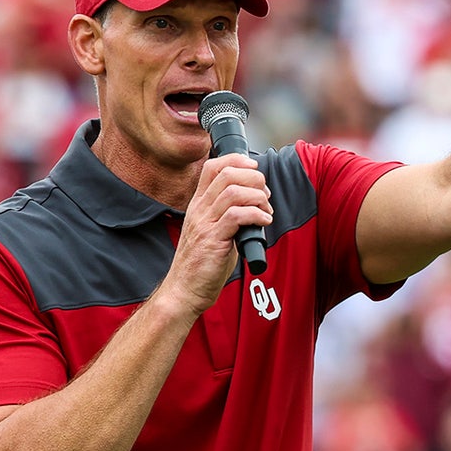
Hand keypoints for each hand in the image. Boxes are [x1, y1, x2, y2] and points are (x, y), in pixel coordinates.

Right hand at [160, 153, 272, 314]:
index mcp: (198, 205)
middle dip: (254, 178)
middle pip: (227, 174)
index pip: (212, 167)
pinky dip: (256, 215)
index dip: (236, 160)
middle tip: (265, 195)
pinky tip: (263, 223)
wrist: (184, 290)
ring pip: (233, 192)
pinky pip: (236, 216)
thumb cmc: (202, 264)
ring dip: (257, 197)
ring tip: (266, 210)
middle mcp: (199, 210)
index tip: (254, 168)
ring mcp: (204, 224)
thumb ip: (227, 215)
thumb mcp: (212, 231)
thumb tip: (255, 204)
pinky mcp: (213, 240)